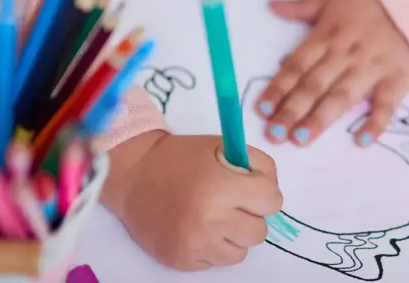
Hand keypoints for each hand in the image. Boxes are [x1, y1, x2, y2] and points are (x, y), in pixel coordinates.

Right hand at [103, 132, 282, 270]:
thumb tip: (273, 193)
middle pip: (260, 232)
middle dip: (252, 216)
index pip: (272, 202)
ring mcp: (195, 244)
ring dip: (234, 236)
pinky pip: (216, 262)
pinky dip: (213, 247)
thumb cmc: (183, 158)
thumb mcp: (224, 147)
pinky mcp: (182, 260)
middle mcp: (210, 219)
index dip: (265, 192)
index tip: (252, 187)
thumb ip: (258, 165)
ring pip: (241, 252)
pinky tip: (198, 228)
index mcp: (222, 187)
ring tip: (216, 217)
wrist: (135, 176)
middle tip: (234, 204)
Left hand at [257, 0, 408, 147]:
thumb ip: (302, 7)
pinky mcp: (398, 77)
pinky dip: (376, 122)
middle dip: (292, 109)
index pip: (298, 64)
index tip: (261, 109)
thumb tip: (271, 6)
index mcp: (328, 35)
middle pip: (315, 84)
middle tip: (273, 134)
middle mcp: (346, 54)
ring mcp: (373, 67)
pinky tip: (361, 141)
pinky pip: (387, 103)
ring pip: (342, 96)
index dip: (279, 86)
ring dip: (320, 118)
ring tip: (300, 139)